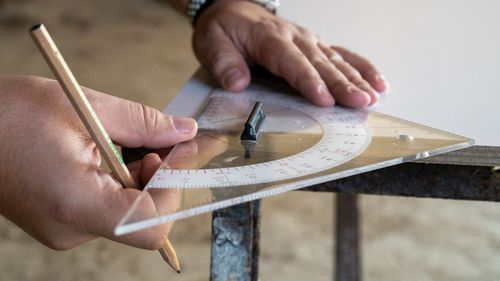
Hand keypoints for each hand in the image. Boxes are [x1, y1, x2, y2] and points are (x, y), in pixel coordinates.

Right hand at [0, 76, 196, 249]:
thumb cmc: (7, 115)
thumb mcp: (82, 107)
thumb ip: (143, 123)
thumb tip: (184, 133)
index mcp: (76, 205)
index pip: (152, 223)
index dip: (174, 188)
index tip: (175, 152)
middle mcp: (72, 230)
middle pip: (145, 217)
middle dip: (160, 177)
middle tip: (155, 141)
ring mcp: (66, 230)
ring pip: (130, 211)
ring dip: (140, 176)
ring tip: (121, 142)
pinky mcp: (63, 221)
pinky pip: (110, 208)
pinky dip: (120, 181)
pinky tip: (109, 154)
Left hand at [192, 0, 388, 106]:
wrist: (234, 10)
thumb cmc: (225, 29)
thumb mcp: (211, 42)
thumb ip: (223, 62)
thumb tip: (237, 82)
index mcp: (269, 39)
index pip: (292, 62)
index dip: (309, 81)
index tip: (324, 99)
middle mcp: (295, 37)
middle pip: (321, 63)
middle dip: (342, 84)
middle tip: (360, 102)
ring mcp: (308, 40)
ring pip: (336, 60)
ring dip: (356, 79)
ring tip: (373, 97)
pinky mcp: (316, 45)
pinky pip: (343, 54)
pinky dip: (362, 67)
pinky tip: (378, 81)